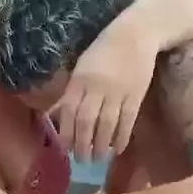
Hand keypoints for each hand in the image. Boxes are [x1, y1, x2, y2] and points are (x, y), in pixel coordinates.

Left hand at [51, 18, 158, 162]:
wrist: (136, 33)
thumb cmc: (104, 50)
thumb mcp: (82, 67)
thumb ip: (72, 91)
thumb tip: (56, 116)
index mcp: (80, 79)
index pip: (68, 110)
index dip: (65, 132)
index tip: (64, 148)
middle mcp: (97, 87)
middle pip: (86, 121)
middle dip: (82, 144)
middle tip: (81, 160)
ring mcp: (117, 92)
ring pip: (106, 124)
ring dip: (101, 145)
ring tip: (99, 158)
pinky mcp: (136, 95)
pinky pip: (127, 120)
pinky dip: (122, 136)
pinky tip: (118, 148)